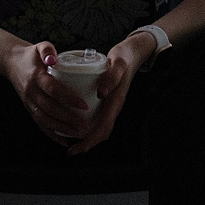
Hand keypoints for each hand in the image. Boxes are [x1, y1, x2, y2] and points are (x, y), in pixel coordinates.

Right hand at [4, 40, 93, 145]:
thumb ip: (47, 49)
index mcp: (36, 77)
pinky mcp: (29, 109)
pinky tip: (64, 141)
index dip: (69, 99)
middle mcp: (31, 92)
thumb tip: (53, 58)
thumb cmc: (31, 55)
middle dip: (69, 119)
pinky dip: (51, 134)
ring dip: (62, 129)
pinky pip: (40, 124)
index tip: (84, 105)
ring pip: (45, 120)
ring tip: (79, 133)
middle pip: (50, 109)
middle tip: (86, 124)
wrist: (11, 63)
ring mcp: (29, 102)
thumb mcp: (40, 46)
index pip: (53, 90)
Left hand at [67, 31, 156, 154]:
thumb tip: (101, 93)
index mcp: (116, 101)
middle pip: (102, 131)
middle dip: (88, 143)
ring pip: (101, 126)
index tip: (78, 146)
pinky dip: (89, 127)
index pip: (104, 126)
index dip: (90, 139)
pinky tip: (78, 125)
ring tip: (73, 142)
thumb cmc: (123, 57)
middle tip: (72, 151)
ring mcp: (111, 104)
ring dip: (89, 137)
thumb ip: (111, 76)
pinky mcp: (108, 100)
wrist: (132, 53)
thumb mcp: (118, 64)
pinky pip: (99, 118)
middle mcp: (114, 106)